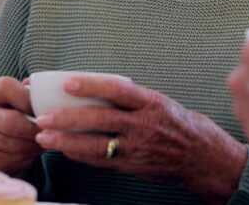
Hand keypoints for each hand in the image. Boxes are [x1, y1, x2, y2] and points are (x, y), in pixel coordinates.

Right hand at [0, 76, 42, 178]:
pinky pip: (5, 160)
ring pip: (9, 144)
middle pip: (10, 122)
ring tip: (44, 142)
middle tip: (49, 133)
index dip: (31, 102)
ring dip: (31, 146)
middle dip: (34, 130)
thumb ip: (36, 90)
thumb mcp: (26, 93)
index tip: (47, 111)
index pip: (9, 90)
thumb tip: (48, 96)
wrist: (5, 129)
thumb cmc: (21, 107)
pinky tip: (31, 152)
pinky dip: (22, 158)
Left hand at [33, 75, 247, 203]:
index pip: (118, 89)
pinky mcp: (134, 166)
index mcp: (152, 103)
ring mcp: (138, 147)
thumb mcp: (164, 104)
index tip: (68, 81)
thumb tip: (102, 92)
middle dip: (68, 116)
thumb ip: (135, 100)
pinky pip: (101, 160)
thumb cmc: (184, 127)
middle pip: (100, 118)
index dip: (91, 84)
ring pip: (95, 143)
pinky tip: (64, 150)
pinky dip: (80, 155)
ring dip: (66, 140)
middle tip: (43, 114)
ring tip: (43, 136)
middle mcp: (144, 124)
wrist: (205, 159)